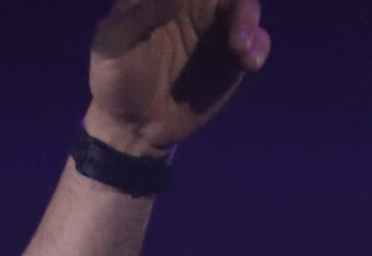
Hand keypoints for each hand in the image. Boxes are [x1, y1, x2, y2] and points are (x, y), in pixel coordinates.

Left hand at [87, 0, 270, 155]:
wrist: (132, 127)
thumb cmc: (115, 79)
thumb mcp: (112, 44)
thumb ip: (140, 14)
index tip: (203, 2)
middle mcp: (194, 4)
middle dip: (238, 1)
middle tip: (235, 18)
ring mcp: (217, 29)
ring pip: (245, 8)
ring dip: (249, 20)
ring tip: (238, 48)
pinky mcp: (232, 57)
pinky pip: (257, 40)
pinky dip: (259, 45)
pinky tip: (247, 62)